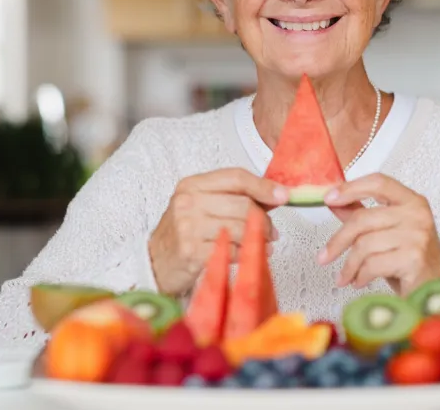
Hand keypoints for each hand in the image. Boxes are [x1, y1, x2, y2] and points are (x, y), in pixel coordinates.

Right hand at [149, 168, 288, 296]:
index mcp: (193, 184)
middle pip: (243, 204)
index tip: (283, 196)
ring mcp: (188, 227)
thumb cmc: (186, 232)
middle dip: (263, 219)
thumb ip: (235, 197)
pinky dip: (245, 253)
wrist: (155, 262)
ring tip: (263, 243)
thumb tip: (276, 194)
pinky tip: (248, 254)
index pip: (236, 177)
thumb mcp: (204, 205)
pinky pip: (232, 251)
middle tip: (271, 231)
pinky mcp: (192, 252)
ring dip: (258, 238)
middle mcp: (188, 202)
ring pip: (240, 228)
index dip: (264, 186)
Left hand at [318, 173, 439, 295]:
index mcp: (411, 200)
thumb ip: (361, 213)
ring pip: (365, 244)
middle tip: (324, 256)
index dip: (350, 188)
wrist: (432, 288)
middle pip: (363, 219)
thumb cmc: (408, 258)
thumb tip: (333, 201)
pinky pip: (373, 264)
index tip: (328, 198)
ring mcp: (417, 236)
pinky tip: (360, 281)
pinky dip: (361, 276)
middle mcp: (417, 214)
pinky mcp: (414, 259)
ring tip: (345, 276)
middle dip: (338, 241)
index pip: (378, 182)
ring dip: (349, 265)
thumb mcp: (385, 232)